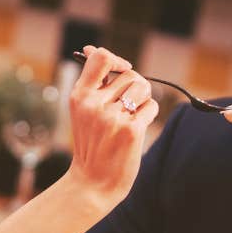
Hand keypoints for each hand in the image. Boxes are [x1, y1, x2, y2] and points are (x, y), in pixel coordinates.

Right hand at [63, 46, 157, 206]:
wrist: (92, 183)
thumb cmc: (92, 144)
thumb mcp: (82, 110)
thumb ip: (92, 83)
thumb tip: (91, 49)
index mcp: (79, 96)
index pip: (101, 58)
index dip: (117, 59)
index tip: (122, 69)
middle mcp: (94, 105)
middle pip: (130, 74)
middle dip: (136, 86)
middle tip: (128, 105)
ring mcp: (112, 118)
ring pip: (143, 88)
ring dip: (143, 100)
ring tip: (131, 117)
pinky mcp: (131, 131)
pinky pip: (151, 107)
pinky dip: (149, 116)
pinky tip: (136, 129)